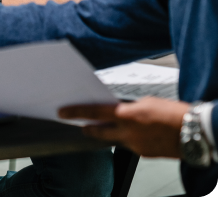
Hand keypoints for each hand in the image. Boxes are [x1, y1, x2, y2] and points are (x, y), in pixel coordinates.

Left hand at [59, 97, 188, 157]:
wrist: (194, 131)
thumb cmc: (172, 112)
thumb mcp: (145, 102)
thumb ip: (128, 107)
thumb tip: (119, 111)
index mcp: (127, 115)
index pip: (95, 112)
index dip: (76, 112)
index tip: (63, 112)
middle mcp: (128, 132)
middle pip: (99, 132)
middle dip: (88, 128)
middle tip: (79, 124)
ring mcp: (136, 146)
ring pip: (115, 139)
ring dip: (111, 133)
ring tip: (114, 125)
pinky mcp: (144, 154)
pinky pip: (130, 145)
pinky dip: (128, 138)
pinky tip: (136, 133)